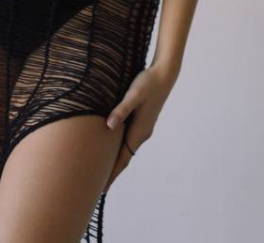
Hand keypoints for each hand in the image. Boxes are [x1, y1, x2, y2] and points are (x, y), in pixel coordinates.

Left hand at [102, 62, 177, 192]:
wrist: (165, 75)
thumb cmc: (148, 83)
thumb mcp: (133, 95)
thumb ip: (122, 110)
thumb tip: (109, 126)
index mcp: (139, 131)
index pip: (123, 158)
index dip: (112, 173)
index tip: (102, 188)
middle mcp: (142, 133)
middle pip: (124, 157)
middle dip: (112, 171)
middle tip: (98, 185)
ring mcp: (144, 127)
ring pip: (127, 148)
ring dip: (117, 160)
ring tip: (104, 169)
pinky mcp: (143, 121)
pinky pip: (129, 140)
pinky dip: (120, 148)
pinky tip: (114, 146)